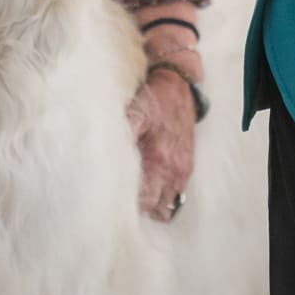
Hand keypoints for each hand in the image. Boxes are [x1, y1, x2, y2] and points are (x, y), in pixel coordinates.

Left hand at [128, 67, 197, 221]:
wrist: (179, 84)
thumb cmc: (155, 99)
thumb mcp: (136, 111)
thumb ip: (125, 134)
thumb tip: (106, 155)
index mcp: (160, 159)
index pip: (146, 200)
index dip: (131, 204)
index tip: (116, 199)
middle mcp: (175, 169)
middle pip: (159, 210)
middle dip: (143, 208)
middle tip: (125, 198)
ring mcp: (184, 170)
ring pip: (170, 206)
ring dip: (156, 204)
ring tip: (139, 194)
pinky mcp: (188, 166)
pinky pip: (179, 194)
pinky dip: (165, 195)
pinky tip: (152, 184)